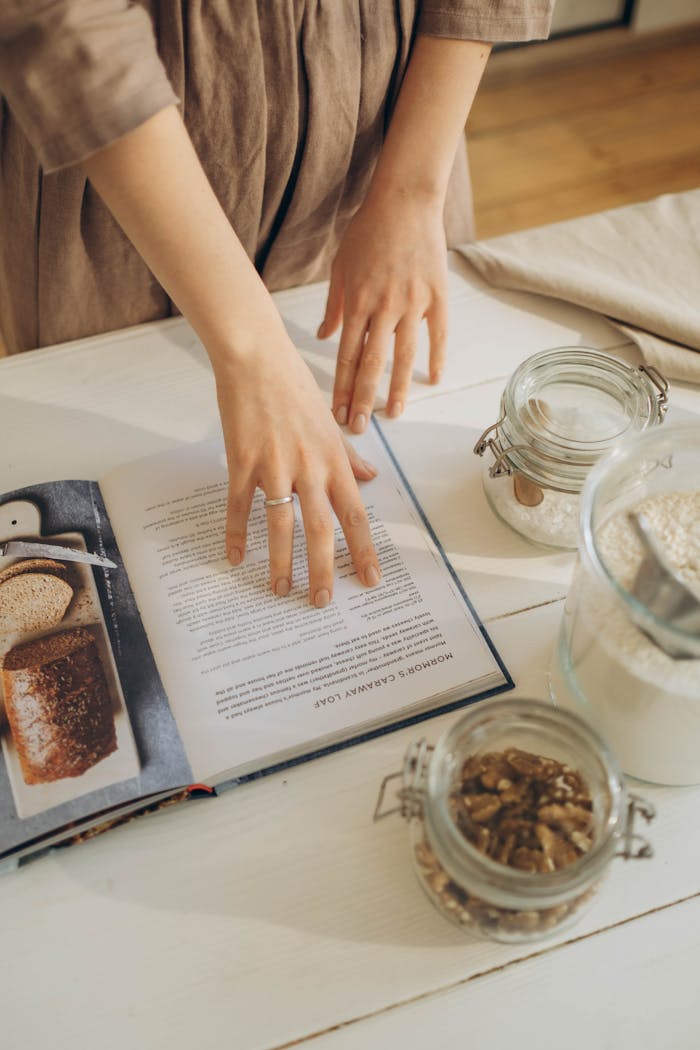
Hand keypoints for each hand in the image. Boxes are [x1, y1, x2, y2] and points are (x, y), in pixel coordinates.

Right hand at [212, 324, 380, 605]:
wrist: (256, 358)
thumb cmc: (294, 385)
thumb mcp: (330, 422)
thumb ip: (348, 454)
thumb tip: (370, 475)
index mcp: (333, 460)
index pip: (355, 514)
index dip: (364, 550)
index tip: (370, 580)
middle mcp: (308, 467)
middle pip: (320, 528)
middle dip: (323, 569)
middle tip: (321, 601)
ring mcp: (274, 466)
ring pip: (281, 525)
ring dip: (281, 561)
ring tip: (280, 589)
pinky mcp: (242, 462)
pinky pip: (240, 506)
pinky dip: (236, 534)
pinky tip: (235, 558)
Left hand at [317, 189, 448, 432]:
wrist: (405, 201)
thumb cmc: (368, 232)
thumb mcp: (341, 268)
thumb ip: (335, 307)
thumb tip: (325, 337)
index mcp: (358, 302)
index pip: (346, 356)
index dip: (342, 389)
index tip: (338, 414)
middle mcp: (384, 307)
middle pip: (372, 363)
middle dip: (364, 399)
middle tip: (360, 427)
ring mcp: (413, 302)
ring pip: (403, 355)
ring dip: (398, 388)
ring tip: (394, 414)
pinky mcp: (437, 295)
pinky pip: (438, 334)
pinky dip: (436, 357)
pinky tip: (433, 380)